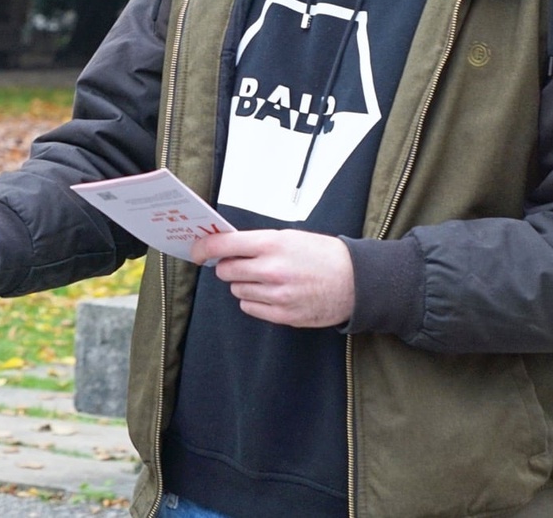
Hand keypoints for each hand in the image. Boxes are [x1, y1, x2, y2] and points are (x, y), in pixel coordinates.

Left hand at [191, 229, 353, 327]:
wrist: (356, 281)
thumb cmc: (322, 255)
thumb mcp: (289, 237)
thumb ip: (256, 243)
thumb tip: (224, 247)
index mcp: (272, 244)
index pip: (223, 245)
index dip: (203, 248)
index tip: (196, 250)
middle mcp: (272, 270)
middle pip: (226, 271)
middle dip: (228, 266)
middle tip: (240, 263)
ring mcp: (277, 295)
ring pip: (237, 290)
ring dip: (244, 284)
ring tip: (266, 278)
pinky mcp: (283, 315)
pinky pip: (250, 308)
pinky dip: (254, 300)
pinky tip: (271, 293)